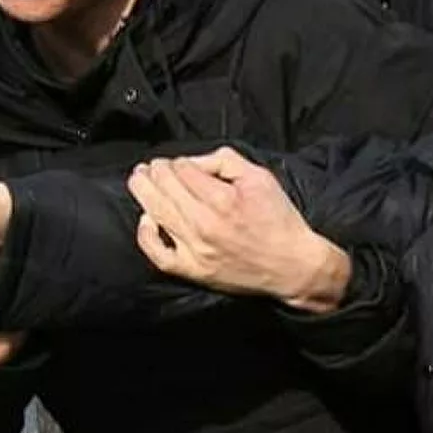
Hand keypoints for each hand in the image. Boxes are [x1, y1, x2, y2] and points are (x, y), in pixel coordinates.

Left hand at [128, 148, 350, 315]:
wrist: (293, 266)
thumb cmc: (280, 220)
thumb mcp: (262, 178)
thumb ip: (226, 161)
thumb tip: (194, 162)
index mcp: (223, 199)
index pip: (183, 170)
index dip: (178, 162)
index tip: (181, 163)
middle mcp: (205, 224)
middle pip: (164, 188)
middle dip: (155, 171)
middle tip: (152, 166)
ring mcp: (196, 249)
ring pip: (156, 213)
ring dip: (143, 191)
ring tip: (139, 179)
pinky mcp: (193, 270)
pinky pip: (158, 253)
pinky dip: (146, 235)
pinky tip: (146, 220)